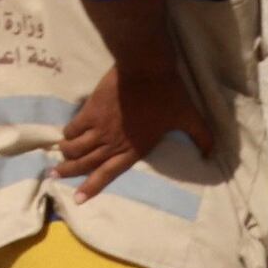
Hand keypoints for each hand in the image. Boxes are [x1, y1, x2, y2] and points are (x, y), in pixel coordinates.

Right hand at [53, 57, 219, 196]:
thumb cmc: (169, 93)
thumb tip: (212, 155)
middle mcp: (113, 143)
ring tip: (58, 159)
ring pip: (76, 147)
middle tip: (55, 177)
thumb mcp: (190, 118)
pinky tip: (64, 135)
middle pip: (86, 163)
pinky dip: (67, 133)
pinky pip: (73, 128)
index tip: (78, 198)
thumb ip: (201, 138)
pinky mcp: (91, 110)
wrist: (148, 68)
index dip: (92, 187)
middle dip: (70, 172)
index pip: (108, 174)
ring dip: (66, 155)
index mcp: (133, 149)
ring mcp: (100, 127)